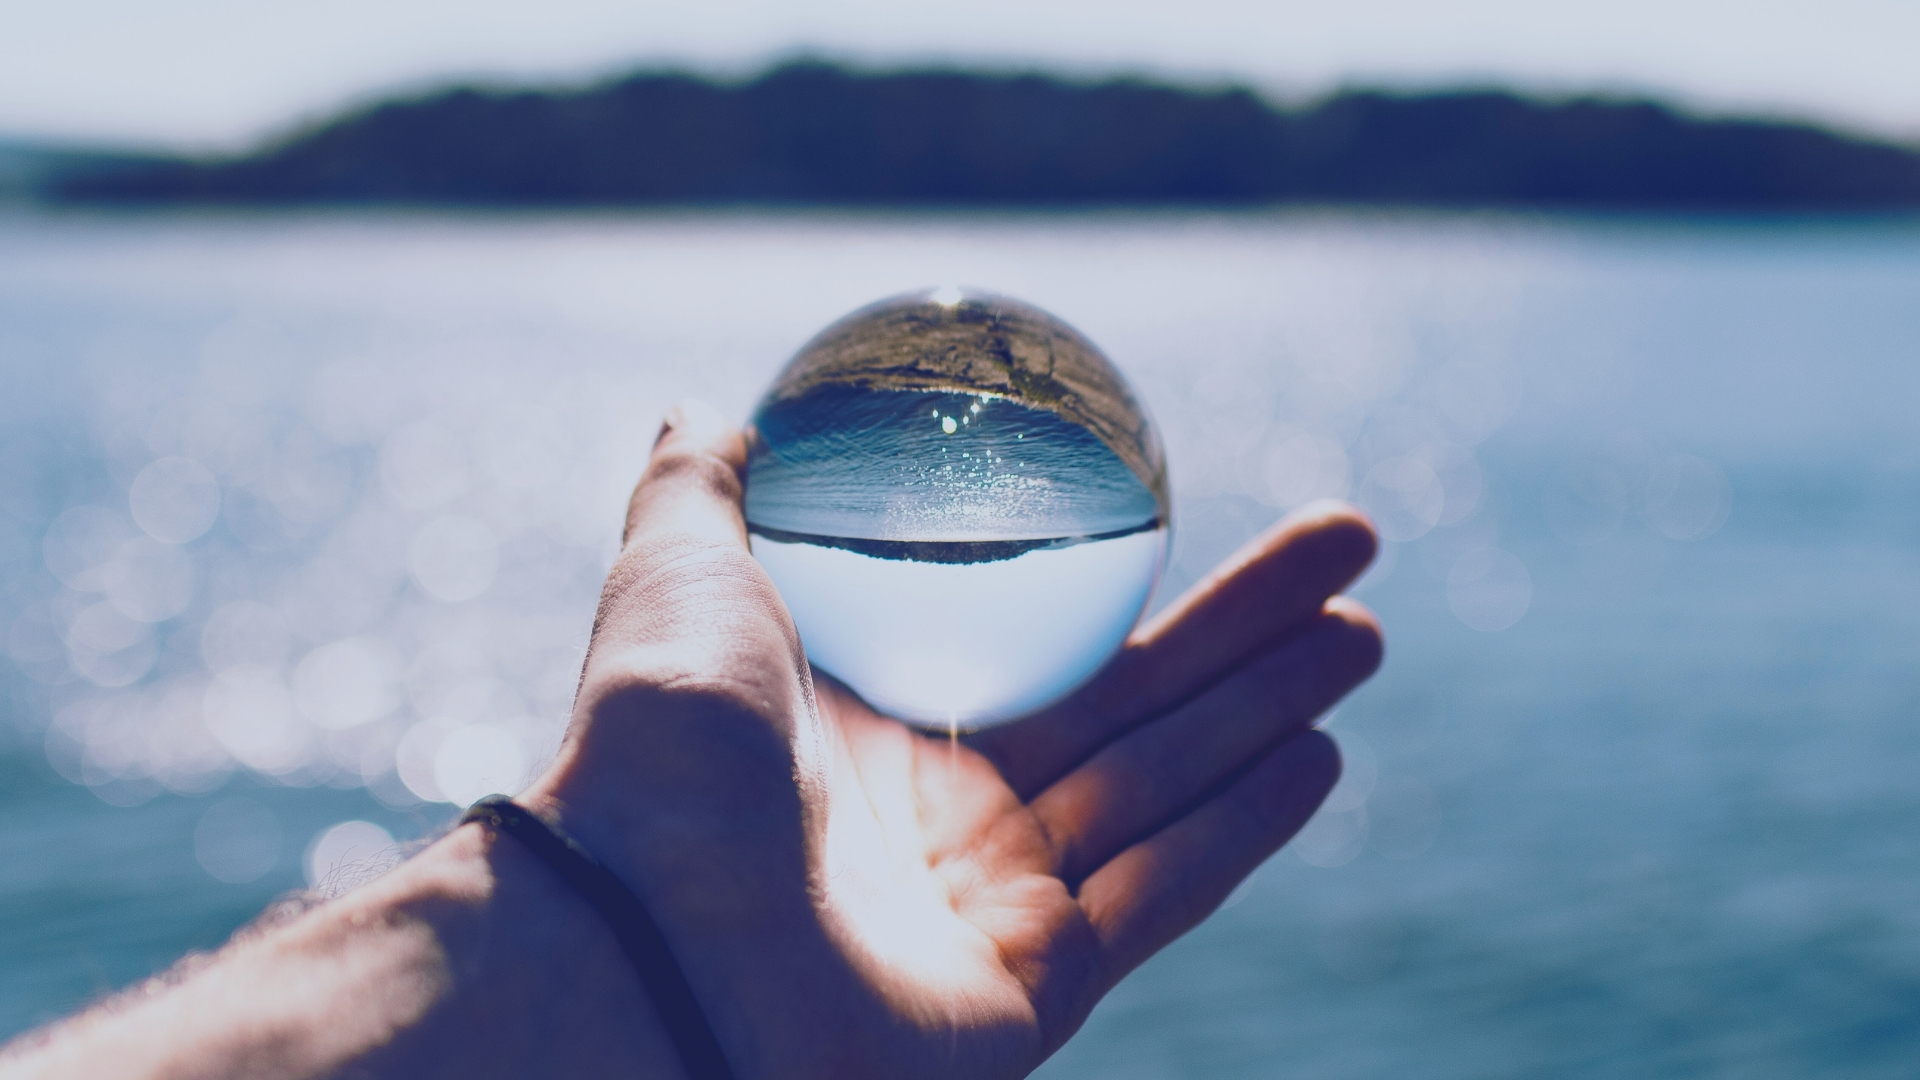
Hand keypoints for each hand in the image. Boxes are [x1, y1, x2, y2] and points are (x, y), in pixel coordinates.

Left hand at [522, 400, 1381, 1079]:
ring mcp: (996, 907)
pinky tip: (1319, 752)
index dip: (1134, 576)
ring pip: (1166, 788)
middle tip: (1351, 549)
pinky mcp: (1034, 992)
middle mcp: (947, 816)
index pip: (1044, 642)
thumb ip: (701, 492)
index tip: (1202, 506)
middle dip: (1248, 631)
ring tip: (1364, 631)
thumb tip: (713, 406)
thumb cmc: (655, 748)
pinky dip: (1241, 826)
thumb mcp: (676, 577)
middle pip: (1136, 707)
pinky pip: (1160, 893)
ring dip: (1270, 708)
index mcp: (883, 727)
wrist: (640, 935)